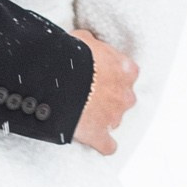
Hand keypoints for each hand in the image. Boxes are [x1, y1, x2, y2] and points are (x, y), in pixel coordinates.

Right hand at [70, 28, 137, 154]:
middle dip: (110, 98)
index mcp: (126, 70)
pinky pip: (107, 146)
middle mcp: (125, 94)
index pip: (127, 74)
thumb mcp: (83, 40)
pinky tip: (94, 141)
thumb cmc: (72, 56)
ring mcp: (114, 117)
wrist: (58, 79)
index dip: (112, 75)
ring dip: (103, 118)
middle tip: (89, 94)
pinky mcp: (100, 135)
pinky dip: (101, 144)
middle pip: (123, 98)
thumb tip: (89, 43)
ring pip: (115, 120)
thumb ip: (93, 45)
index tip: (101, 75)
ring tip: (83, 114)